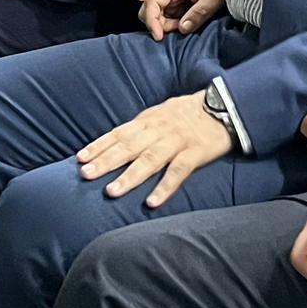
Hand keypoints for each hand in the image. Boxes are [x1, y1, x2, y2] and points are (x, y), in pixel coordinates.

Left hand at [77, 92, 234, 206]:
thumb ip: (142, 127)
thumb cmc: (189, 113)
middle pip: (128, 147)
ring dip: (129, 176)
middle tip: (85, 174)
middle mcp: (159, 130)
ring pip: (149, 159)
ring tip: (112, 192)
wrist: (226, 105)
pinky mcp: (196, 152)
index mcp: (149, 120)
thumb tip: (117, 140)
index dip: (99, 146)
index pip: (119, 133)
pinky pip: (178, 171)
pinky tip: (151, 202)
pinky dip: (165, 187)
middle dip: (105, 161)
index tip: (80, 158)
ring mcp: (177, 141)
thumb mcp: (162, 113)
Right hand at [138, 0, 229, 39]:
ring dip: (168, 26)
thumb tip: (182, 28)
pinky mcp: (178, 5)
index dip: (151, 20)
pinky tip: (188, 23)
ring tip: (189, 24)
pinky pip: (168, 18)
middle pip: (149, 10)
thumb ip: (200, 11)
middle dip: (158, 25)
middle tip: (180, 29)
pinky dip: (174, 25)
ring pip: (158, 16)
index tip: (159, 37)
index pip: (152, 1)